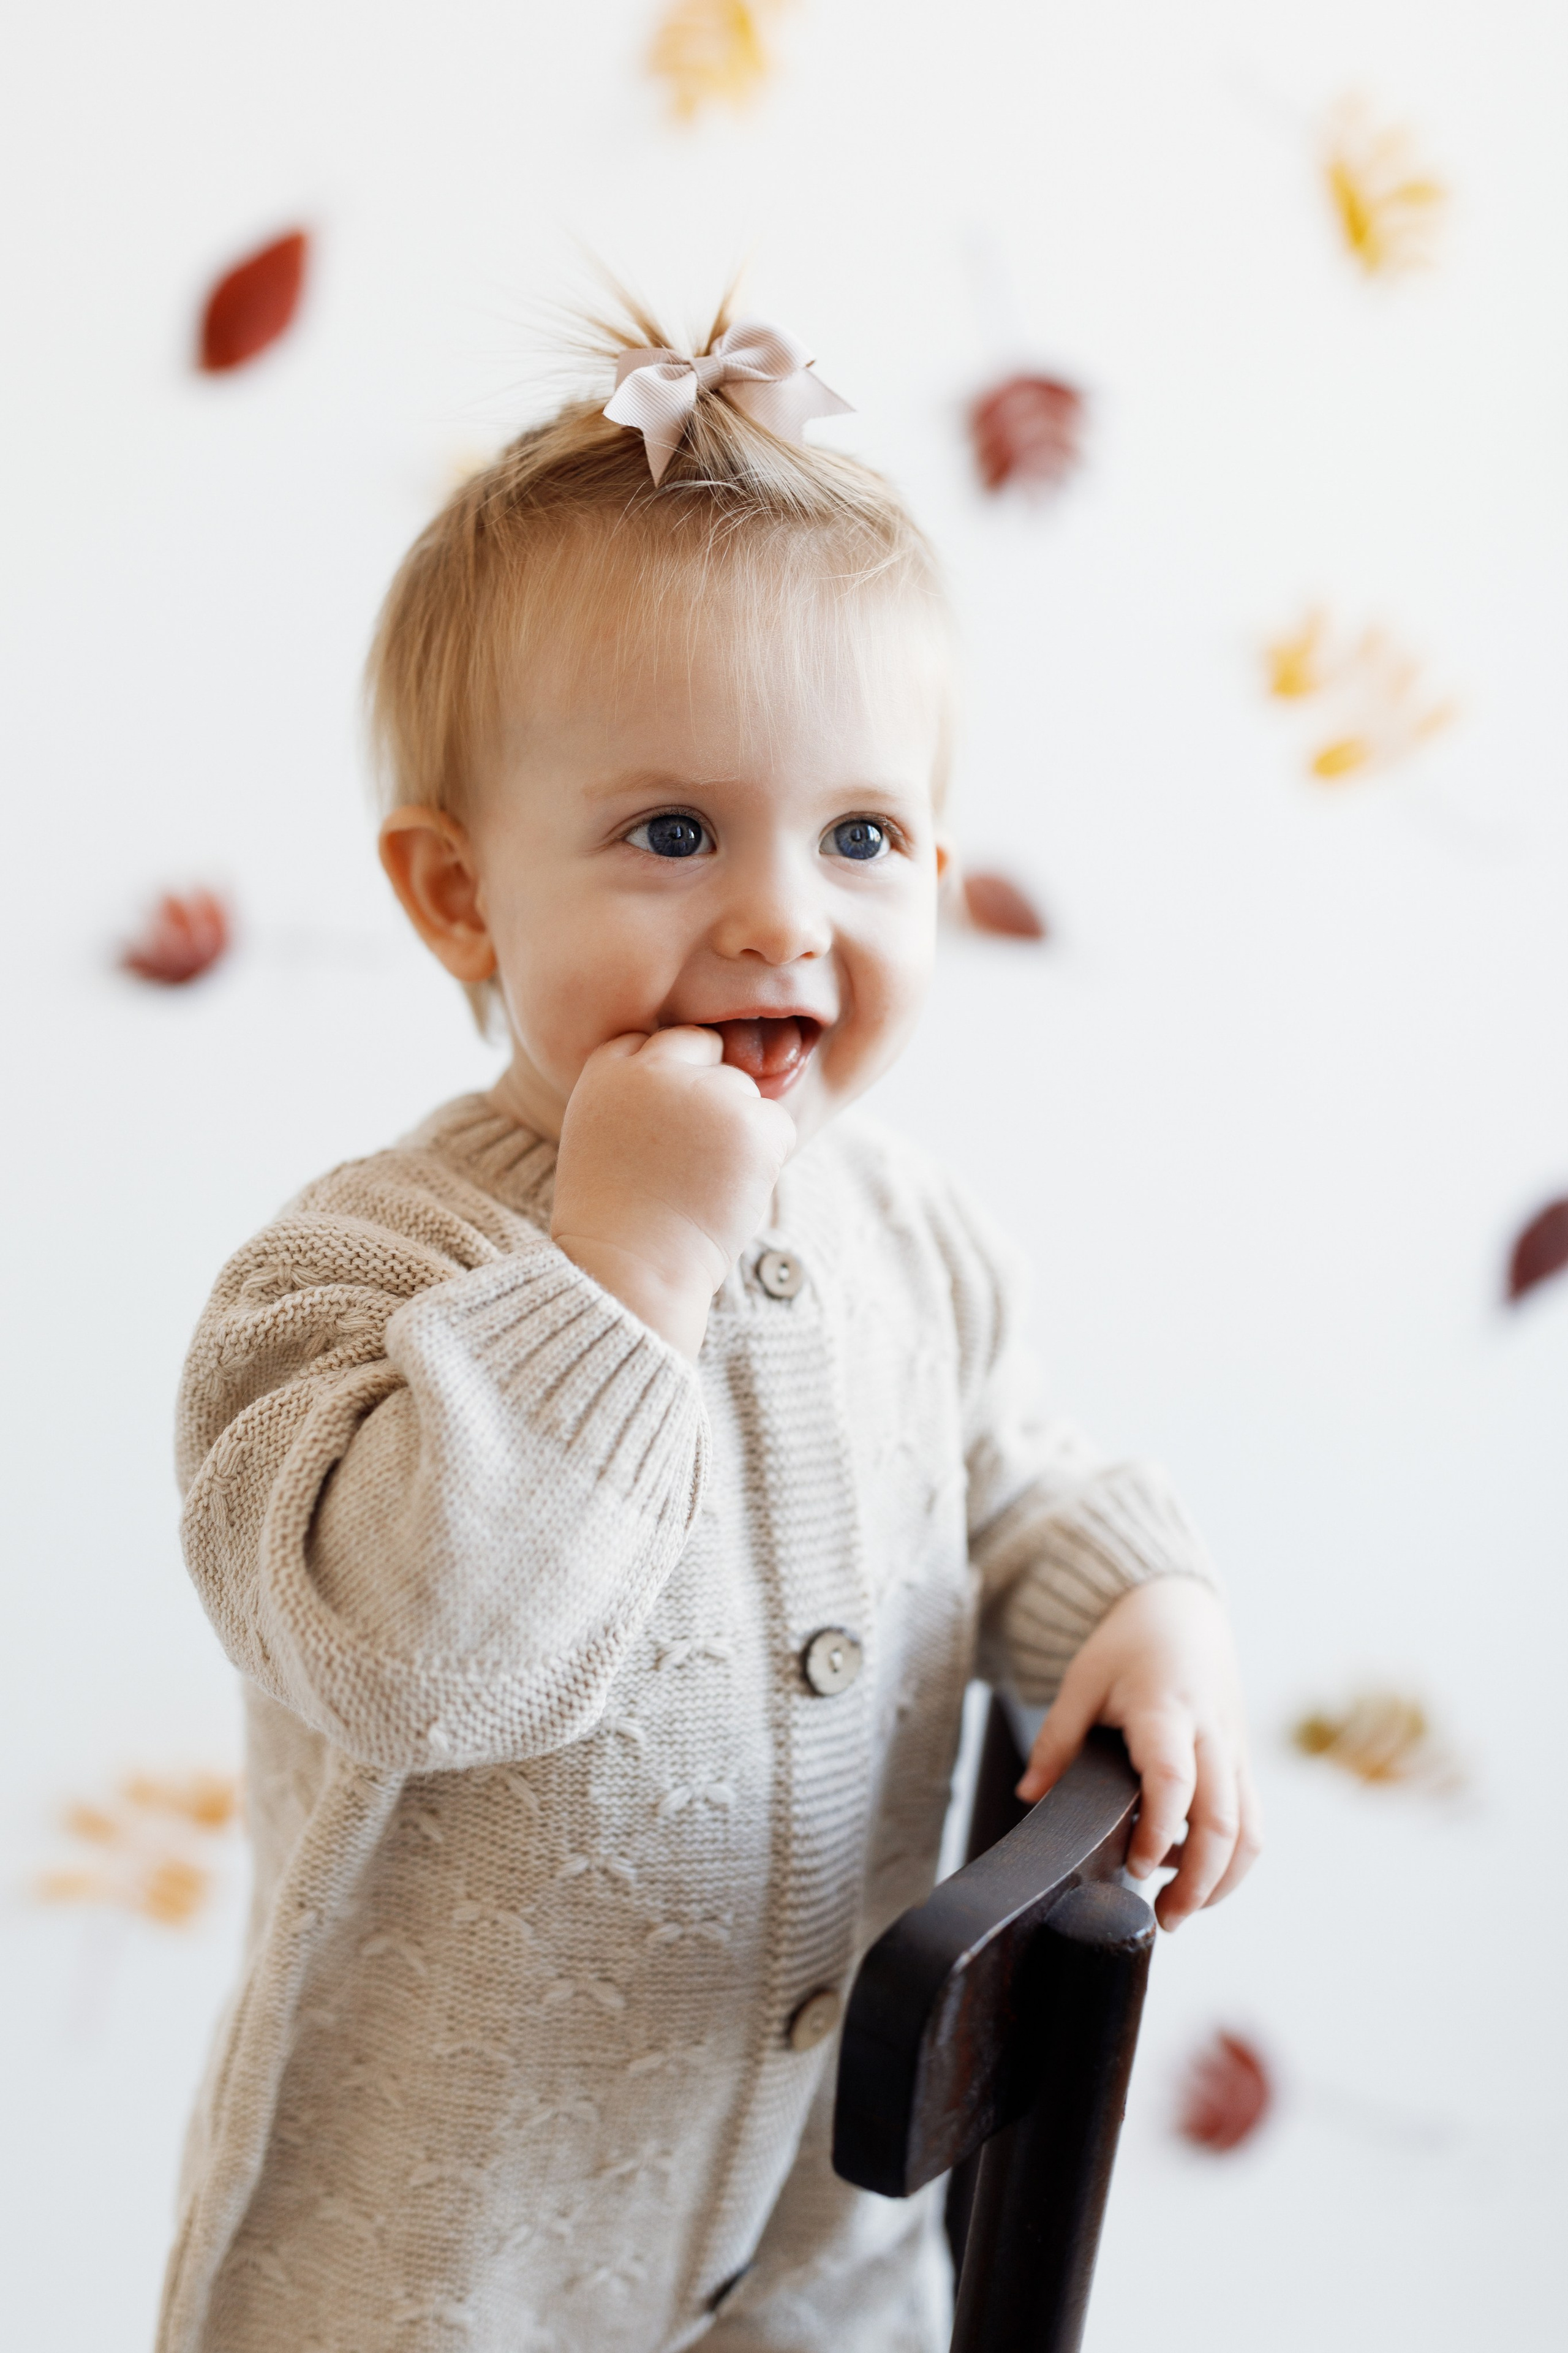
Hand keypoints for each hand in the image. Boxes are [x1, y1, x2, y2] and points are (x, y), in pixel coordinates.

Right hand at [551, 1027, 795, 1359]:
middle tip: (690, 1160)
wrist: (629, 1269)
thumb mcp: (600, 1135)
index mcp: (608, 1068)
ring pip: (744, 1090)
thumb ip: (636, 1091)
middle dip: (709, 1096)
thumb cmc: (615, 1218)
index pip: (661, 1042)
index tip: (666, 1127)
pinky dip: (765, 1158)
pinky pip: (777, 1125)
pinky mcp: (750, 1122)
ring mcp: (706, 1092)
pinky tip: (728, 1192)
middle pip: (708, 1053)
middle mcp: (655, 1068)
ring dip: (736, 1132)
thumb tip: (695, 1073)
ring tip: (701, 1184)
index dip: (672, 1082)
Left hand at [1015, 1577, 1261, 1929]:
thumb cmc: (1127, 1646)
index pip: (1175, 1782)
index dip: (1161, 1833)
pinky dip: (1232, 1858)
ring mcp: (1234, 1749)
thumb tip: (1028, 1797)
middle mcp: (1211, 1734)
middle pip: (1225, 1820)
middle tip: (1163, 1919)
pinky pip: (1252, 1818)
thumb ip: (1057, 1740)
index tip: (1137, 1869)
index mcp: (1166, 1711)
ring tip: (1179, 1911)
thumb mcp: (1081, 1682)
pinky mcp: (1242, 1760)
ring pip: (1250, 1828)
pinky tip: (1192, 1876)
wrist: (1181, 1611)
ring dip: (1223, 1880)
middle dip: (1201, 1881)